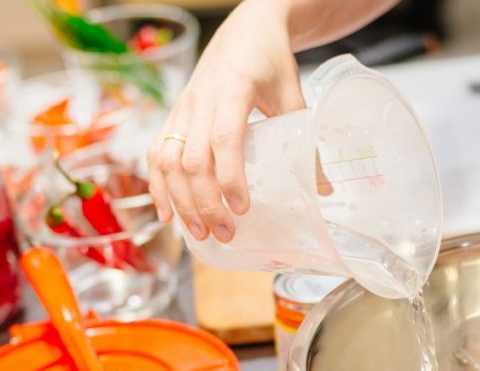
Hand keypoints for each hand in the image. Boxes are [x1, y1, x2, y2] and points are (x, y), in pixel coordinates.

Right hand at [148, 0, 303, 242]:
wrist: (246, 27)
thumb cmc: (270, 59)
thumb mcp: (293, 94)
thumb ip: (305, 140)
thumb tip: (322, 188)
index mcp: (233, 89)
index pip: (225, 140)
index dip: (231, 178)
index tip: (243, 208)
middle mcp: (200, 100)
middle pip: (192, 160)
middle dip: (206, 203)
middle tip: (226, 233)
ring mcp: (183, 108)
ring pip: (168, 161)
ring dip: (181, 202)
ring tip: (200, 234)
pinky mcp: (174, 115)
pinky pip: (157, 153)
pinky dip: (158, 186)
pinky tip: (167, 215)